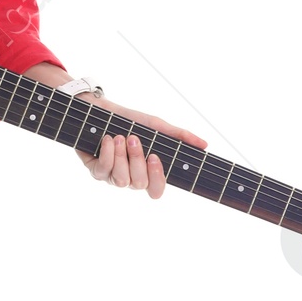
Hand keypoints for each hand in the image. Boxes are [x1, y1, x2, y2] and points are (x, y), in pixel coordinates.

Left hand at [84, 99, 208, 200]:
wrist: (100, 109)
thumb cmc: (130, 120)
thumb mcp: (156, 126)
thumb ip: (179, 136)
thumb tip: (205, 145)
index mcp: (147, 171)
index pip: (156, 190)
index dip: (157, 179)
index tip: (154, 157)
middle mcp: (130, 177)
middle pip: (139, 184)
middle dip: (136, 159)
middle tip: (133, 138)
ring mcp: (112, 176)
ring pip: (121, 180)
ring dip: (121, 156)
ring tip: (120, 136)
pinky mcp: (95, 171)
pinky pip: (103, 172)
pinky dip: (107, 153)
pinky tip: (108, 139)